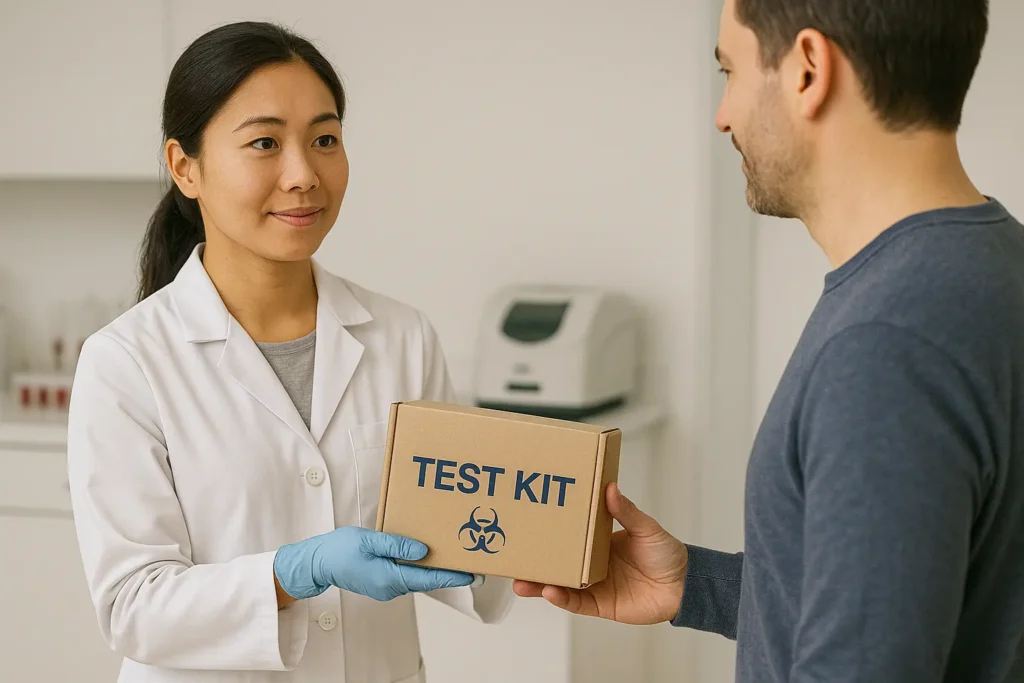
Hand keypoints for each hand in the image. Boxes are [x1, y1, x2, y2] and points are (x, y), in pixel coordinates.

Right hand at [274, 527, 472, 601]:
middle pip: (426, 579)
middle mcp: (390, 587)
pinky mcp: (381, 582)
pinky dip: (420, 567)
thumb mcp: (369, 541)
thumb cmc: (338, 549)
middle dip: (449, 572)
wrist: (316, 563)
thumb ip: (397, 545)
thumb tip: (424, 551)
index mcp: (389, 578)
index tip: (473, 575)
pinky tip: (428, 555)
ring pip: (417, 577)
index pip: (429, 579)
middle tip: (472, 563)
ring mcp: (386, 587)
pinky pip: (406, 575)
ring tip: (455, 556)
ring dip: (435, 569)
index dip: (452, 576)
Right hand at [513, 483, 687, 624]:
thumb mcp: (646, 528)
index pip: (567, 534)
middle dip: (534, 561)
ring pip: (559, 584)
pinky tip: (550, 591)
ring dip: (540, 583)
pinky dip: (562, 598)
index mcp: (598, 541)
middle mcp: (591, 562)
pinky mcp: (600, 604)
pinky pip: (576, 603)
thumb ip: (627, 512)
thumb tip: (611, 488)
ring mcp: (594, 584)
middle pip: (556, 562)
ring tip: (521, 580)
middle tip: (513, 554)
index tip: (529, 520)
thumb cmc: (666, 554)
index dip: (549, 530)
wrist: (684, 585)